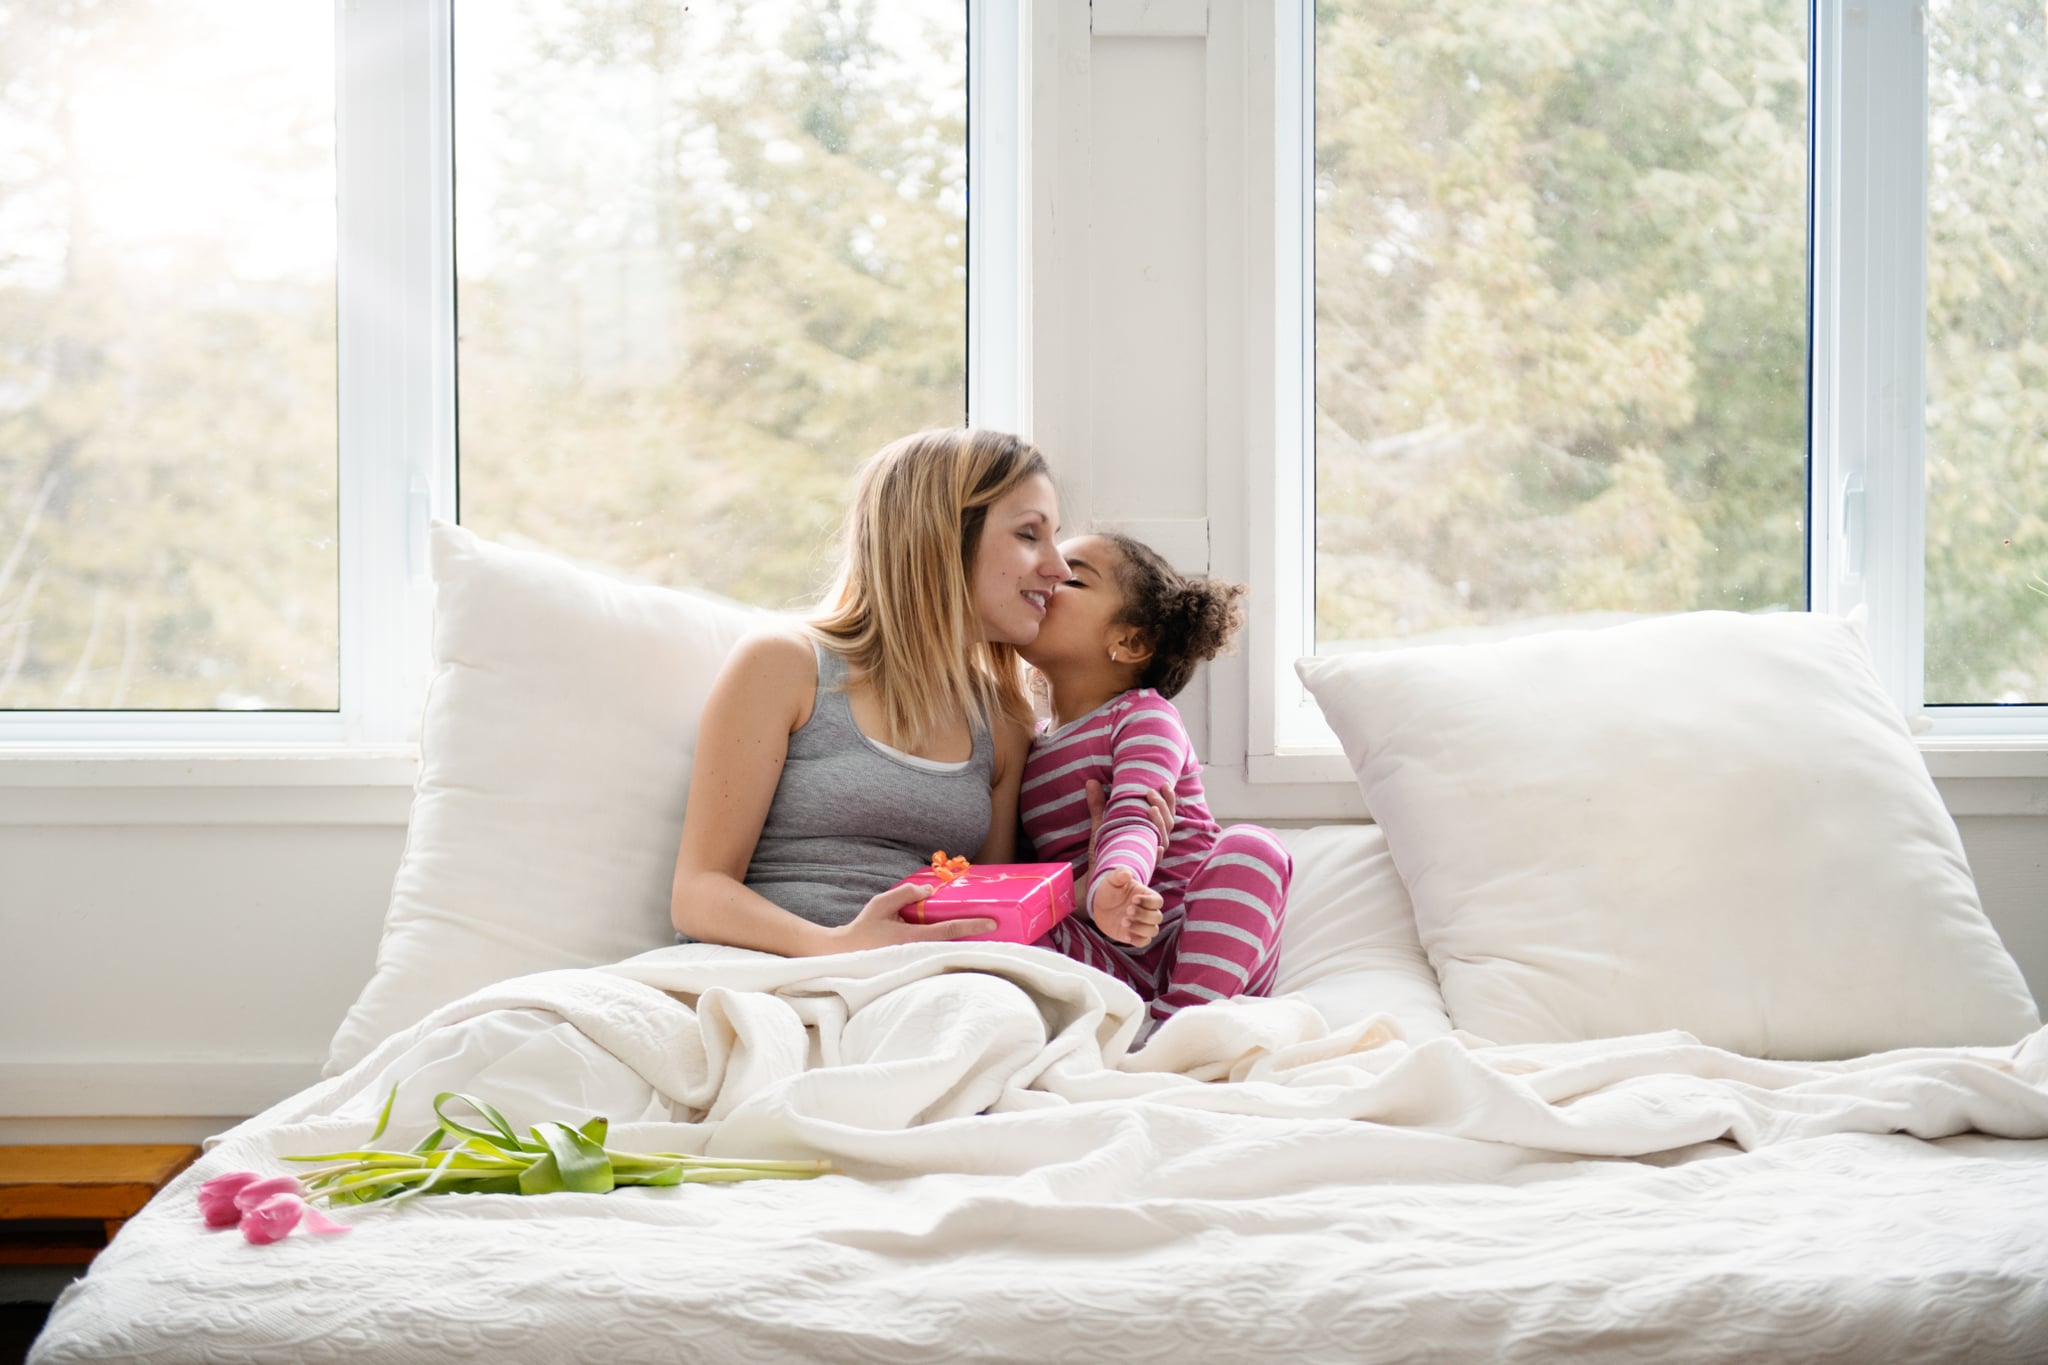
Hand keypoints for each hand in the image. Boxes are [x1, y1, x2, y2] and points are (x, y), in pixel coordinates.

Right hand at [831, 882, 995, 950]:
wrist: (846, 954)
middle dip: (976, 938)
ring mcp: (918, 962)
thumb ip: (905, 894)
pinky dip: (952, 948)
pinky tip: (961, 942)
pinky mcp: (915, 964)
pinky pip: (938, 955)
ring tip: (984, 933)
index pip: (949, 931)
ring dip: (966, 944)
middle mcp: (920, 953)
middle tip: (997, 928)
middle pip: (955, 945)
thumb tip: (930, 890)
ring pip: (949, 952)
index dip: (972, 926)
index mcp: (913, 938)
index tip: (992, 923)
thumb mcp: (881, 904)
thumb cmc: (864, 929)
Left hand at [1084, 779, 1174, 873]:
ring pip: (1164, 839)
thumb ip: (1098, 804)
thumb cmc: (1104, 849)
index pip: (1166, 813)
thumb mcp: (1101, 824)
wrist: (1096, 877)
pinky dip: (1158, 852)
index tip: (1163, 784)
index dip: (1168, 799)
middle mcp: (1153, 841)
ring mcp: (1150, 855)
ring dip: (1160, 823)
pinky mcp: (1144, 868)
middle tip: (1150, 793)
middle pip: (1169, 823)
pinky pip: (1155, 861)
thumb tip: (1091, 781)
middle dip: (1163, 806)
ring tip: (1151, 809)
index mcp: (1149, 829)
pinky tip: (1158, 845)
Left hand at [1089, 867, 1164, 948]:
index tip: (1134, 899)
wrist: (1099, 905)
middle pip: (1157, 917)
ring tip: (1123, 921)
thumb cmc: (1109, 890)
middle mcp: (1147, 911)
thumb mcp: (1112, 880)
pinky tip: (1125, 934)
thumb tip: (1127, 874)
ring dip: (1140, 928)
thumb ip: (1119, 875)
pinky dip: (1137, 940)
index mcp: (1146, 896)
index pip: (1158, 901)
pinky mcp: (1134, 935)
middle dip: (1144, 915)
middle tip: (1127, 910)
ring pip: (1153, 931)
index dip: (1149, 902)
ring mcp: (1141, 925)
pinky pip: (1144, 942)